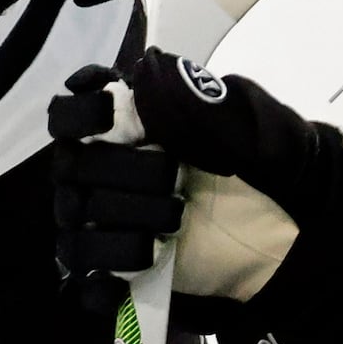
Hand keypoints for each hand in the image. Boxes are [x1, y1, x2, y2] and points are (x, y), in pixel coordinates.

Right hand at [54, 49, 342, 343]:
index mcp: (121, 129)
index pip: (68, 115)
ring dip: (126, 222)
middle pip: (71, 168)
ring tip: (173, 224)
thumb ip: (196, 100)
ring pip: (76, 219)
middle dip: (124, 175)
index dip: (80, 116)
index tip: (111, 120)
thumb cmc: (253, 174)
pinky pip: (82, 271)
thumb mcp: (239, 127)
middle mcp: (95, 170)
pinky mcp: (107, 267)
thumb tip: (147, 72)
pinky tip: (144, 263)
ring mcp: (96, 221)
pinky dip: (109, 270)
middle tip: (173, 183)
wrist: (274, 237)